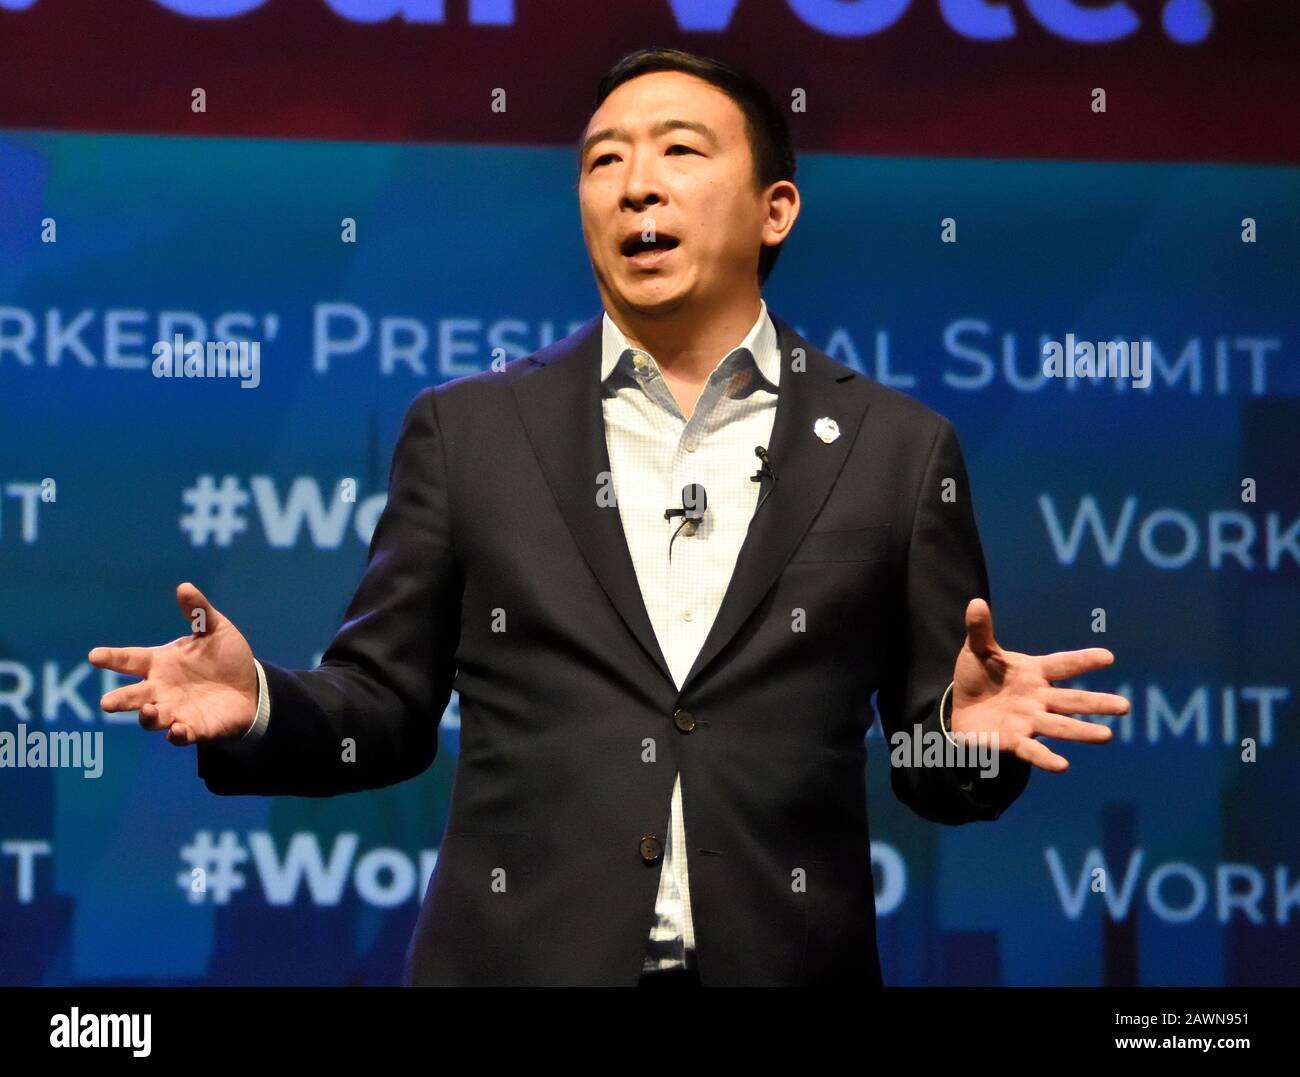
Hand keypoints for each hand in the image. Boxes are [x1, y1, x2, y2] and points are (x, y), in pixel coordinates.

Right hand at [89, 582, 257, 746]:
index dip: (111, 658)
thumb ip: (199, 613)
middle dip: (119, 700)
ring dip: (148, 717)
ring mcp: (176, 710)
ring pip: (151, 718)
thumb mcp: (215, 630)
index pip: (129, 659)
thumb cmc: (225, 657)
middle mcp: (161, 689)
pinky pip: (180, 735)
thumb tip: (184, 587)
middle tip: (107, 703)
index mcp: (160, 662)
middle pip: (132, 696)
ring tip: (150, 711)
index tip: (94, 656)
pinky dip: (177, 734)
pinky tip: (178, 731)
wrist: (250, 687)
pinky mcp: (195, 728)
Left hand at [950, 598, 1126, 771]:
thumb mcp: (978, 651)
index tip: (1107, 656)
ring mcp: (1028, 721)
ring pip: (1059, 726)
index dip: (1082, 660)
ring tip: (1106, 736)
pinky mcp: (1013, 741)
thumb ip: (980, 630)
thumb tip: (976, 602)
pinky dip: (1046, 758)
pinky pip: (1032, 750)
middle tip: (1125, 707)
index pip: (1062, 665)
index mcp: (1034, 673)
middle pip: (1071, 700)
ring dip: (1081, 732)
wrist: (961, 707)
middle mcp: (1038, 698)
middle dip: (1096, 703)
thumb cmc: (978, 676)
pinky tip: (1062, 766)